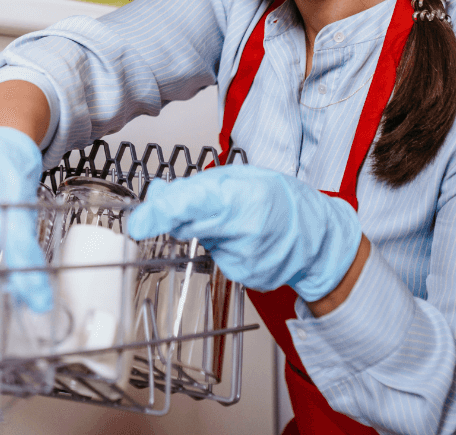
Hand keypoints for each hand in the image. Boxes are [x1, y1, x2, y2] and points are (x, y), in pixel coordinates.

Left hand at [125, 164, 362, 302]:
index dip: (160, 214)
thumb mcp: (238, 177)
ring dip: (206, 229)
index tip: (137, 223)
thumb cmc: (280, 198)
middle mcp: (244, 233)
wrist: (317, 235)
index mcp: (243, 198)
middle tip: (204, 203)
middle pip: (188, 226)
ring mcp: (246, 260)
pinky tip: (243, 239)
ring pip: (200, 242)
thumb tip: (157, 195)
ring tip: (236, 220)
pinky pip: (216, 258)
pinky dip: (221, 246)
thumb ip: (194, 186)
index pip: (191, 205)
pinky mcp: (246, 278)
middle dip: (178, 216)